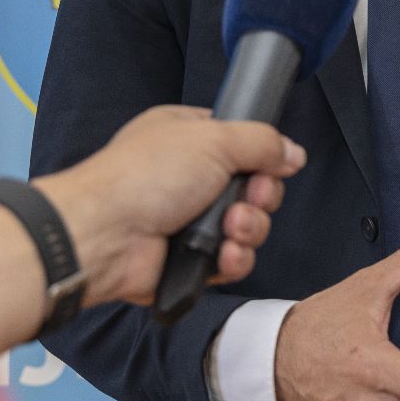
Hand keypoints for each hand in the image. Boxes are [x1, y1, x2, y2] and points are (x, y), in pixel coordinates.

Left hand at [33, 104, 305, 306]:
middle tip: (249, 196)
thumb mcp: (214, 139)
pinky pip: (231, 261)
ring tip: (232, 228)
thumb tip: (294, 153)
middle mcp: (190, 178)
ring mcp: (189, 221)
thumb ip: (263, 142)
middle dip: (260, 197)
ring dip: (249, 228)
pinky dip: (234, 259)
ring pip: (247, 227)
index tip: (267, 164)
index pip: (243, 145)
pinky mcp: (189, 259)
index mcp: (190, 139)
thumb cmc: (145, 175)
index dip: (262, 158)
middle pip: (254, 189)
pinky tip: (224, 253)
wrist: (105, 234)